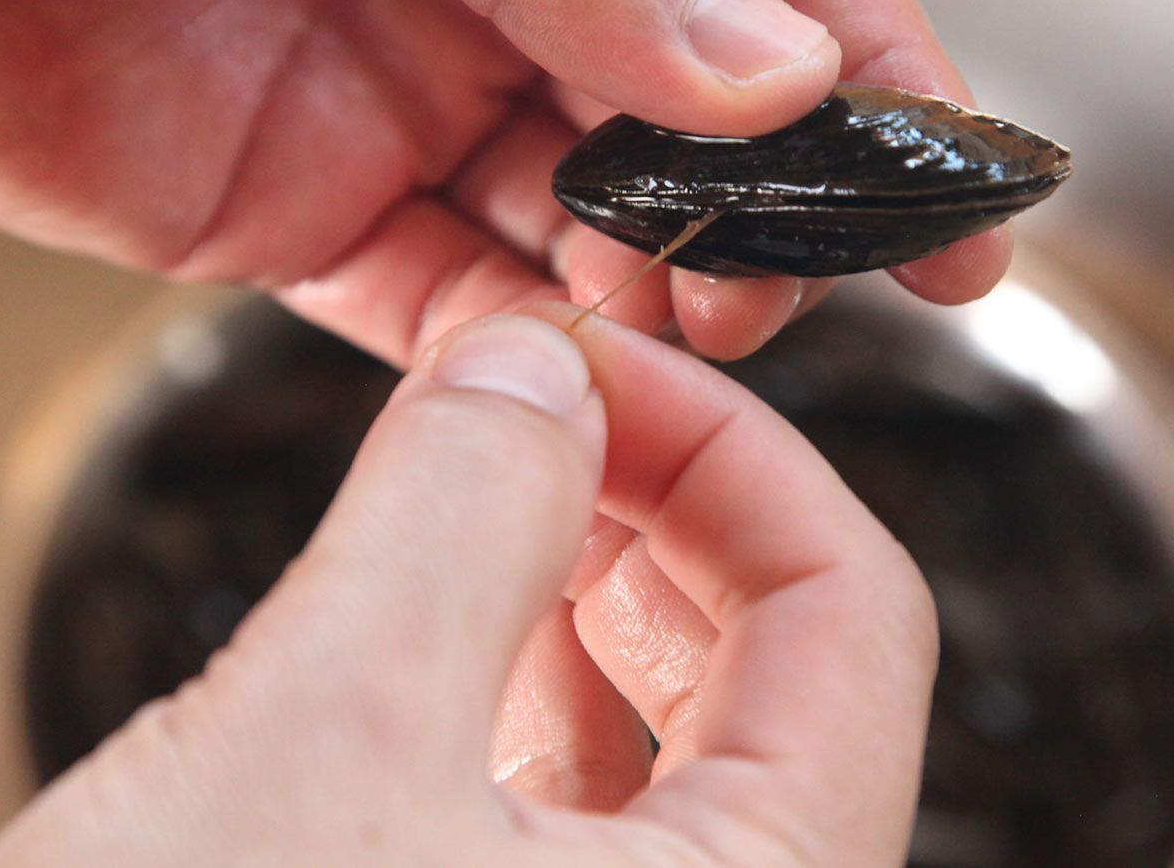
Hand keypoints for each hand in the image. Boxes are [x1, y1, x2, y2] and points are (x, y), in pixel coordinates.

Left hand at [0, 0, 1010, 362]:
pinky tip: (552, 378)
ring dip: (643, 286)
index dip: (876, 57)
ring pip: (584, 216)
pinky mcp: (307, 206)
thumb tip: (769, 64)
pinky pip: (444, 296)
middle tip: (787, 284)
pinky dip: (507, 349)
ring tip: (674, 335)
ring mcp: (407, 87)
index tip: (950, 181)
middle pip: (693, 102)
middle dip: (760, 203)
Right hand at [0, 311, 935, 865]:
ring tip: (502, 483)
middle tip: (539, 405)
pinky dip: (530, 688)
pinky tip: (461, 623)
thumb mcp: (318, 754)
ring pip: (678, 736)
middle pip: (780, 665)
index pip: (855, 613)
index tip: (600, 366)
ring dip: (594, 585)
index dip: (735, 452)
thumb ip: (457, 520)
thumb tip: (534, 359)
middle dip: (659, 505)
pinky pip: (583, 813)